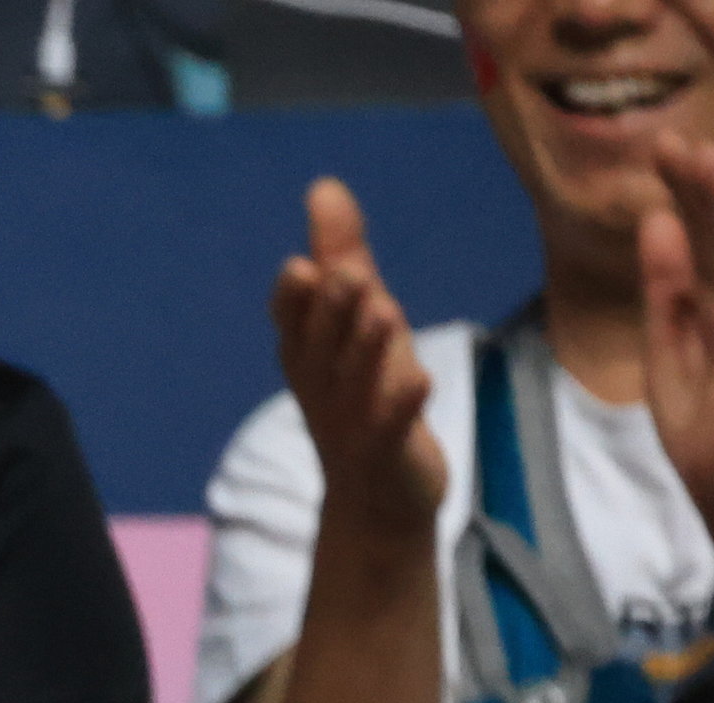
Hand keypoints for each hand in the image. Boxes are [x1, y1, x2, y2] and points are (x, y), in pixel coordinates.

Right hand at [271, 176, 446, 554]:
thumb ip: (340, 254)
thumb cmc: (361, 398)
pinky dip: (403, 405)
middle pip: (323, 346)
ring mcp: (350, 423)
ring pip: (356, 381)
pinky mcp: (386, 453)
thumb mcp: (349, 323)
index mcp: (307, 355)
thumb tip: (324, 187)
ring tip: (383, 311)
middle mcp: (321, 387)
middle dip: (332, 313)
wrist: (374, 503)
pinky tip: (421, 378)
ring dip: (366, 349)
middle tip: (346, 274)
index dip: (294, 300)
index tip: (300, 268)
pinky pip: (392, 428)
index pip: (292, 322)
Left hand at [643, 140, 713, 603]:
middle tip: (674, 136)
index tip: (658, 147)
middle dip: (696, 186)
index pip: (692, 238)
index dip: (678, 194)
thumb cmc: (706, 424)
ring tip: (710, 158)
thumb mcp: (667, 351)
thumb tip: (654, 226)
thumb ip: (664, 292)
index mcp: (707, 305)